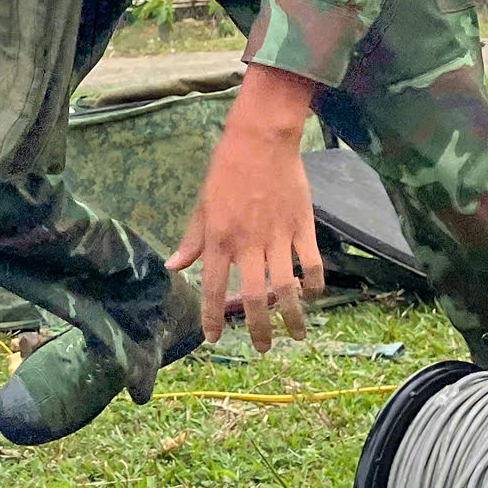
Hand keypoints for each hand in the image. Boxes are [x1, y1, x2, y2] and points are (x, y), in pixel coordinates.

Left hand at [167, 63, 324, 351]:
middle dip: (258, 329)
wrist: (262, 140)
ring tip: (295, 334)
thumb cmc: (227, 169)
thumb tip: (174, 266)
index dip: (212, 317)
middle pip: (255, 298)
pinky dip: (313, 284)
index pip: (213, 287)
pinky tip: (311, 294)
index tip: (212, 338)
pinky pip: (311, 264)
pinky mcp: (303, 227)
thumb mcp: (202, 204)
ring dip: (291, 317)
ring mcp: (278, 237)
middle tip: (262, 348)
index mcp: (219, 239)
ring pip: (286, 288)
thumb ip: (192, 239)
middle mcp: (248, 244)